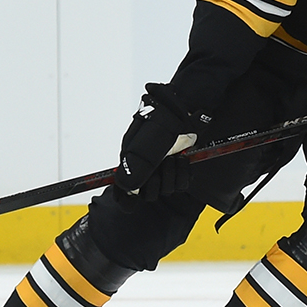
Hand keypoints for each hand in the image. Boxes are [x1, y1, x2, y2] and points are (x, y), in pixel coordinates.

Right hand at [114, 82, 210, 201]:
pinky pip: (181, 184)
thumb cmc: (159, 121)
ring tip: (173, 156)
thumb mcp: (143, 145)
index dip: (128, 197)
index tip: (134, 196)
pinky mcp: (178, 168)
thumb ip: (135, 168)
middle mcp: (144, 168)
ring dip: (172, 174)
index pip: (123, 191)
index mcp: (129, 162)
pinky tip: (182, 159)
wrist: (183, 109)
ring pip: (166, 190)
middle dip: (158, 181)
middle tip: (162, 163)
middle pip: (148, 194)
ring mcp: (162, 168)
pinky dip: (183, 173)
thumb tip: (127, 188)